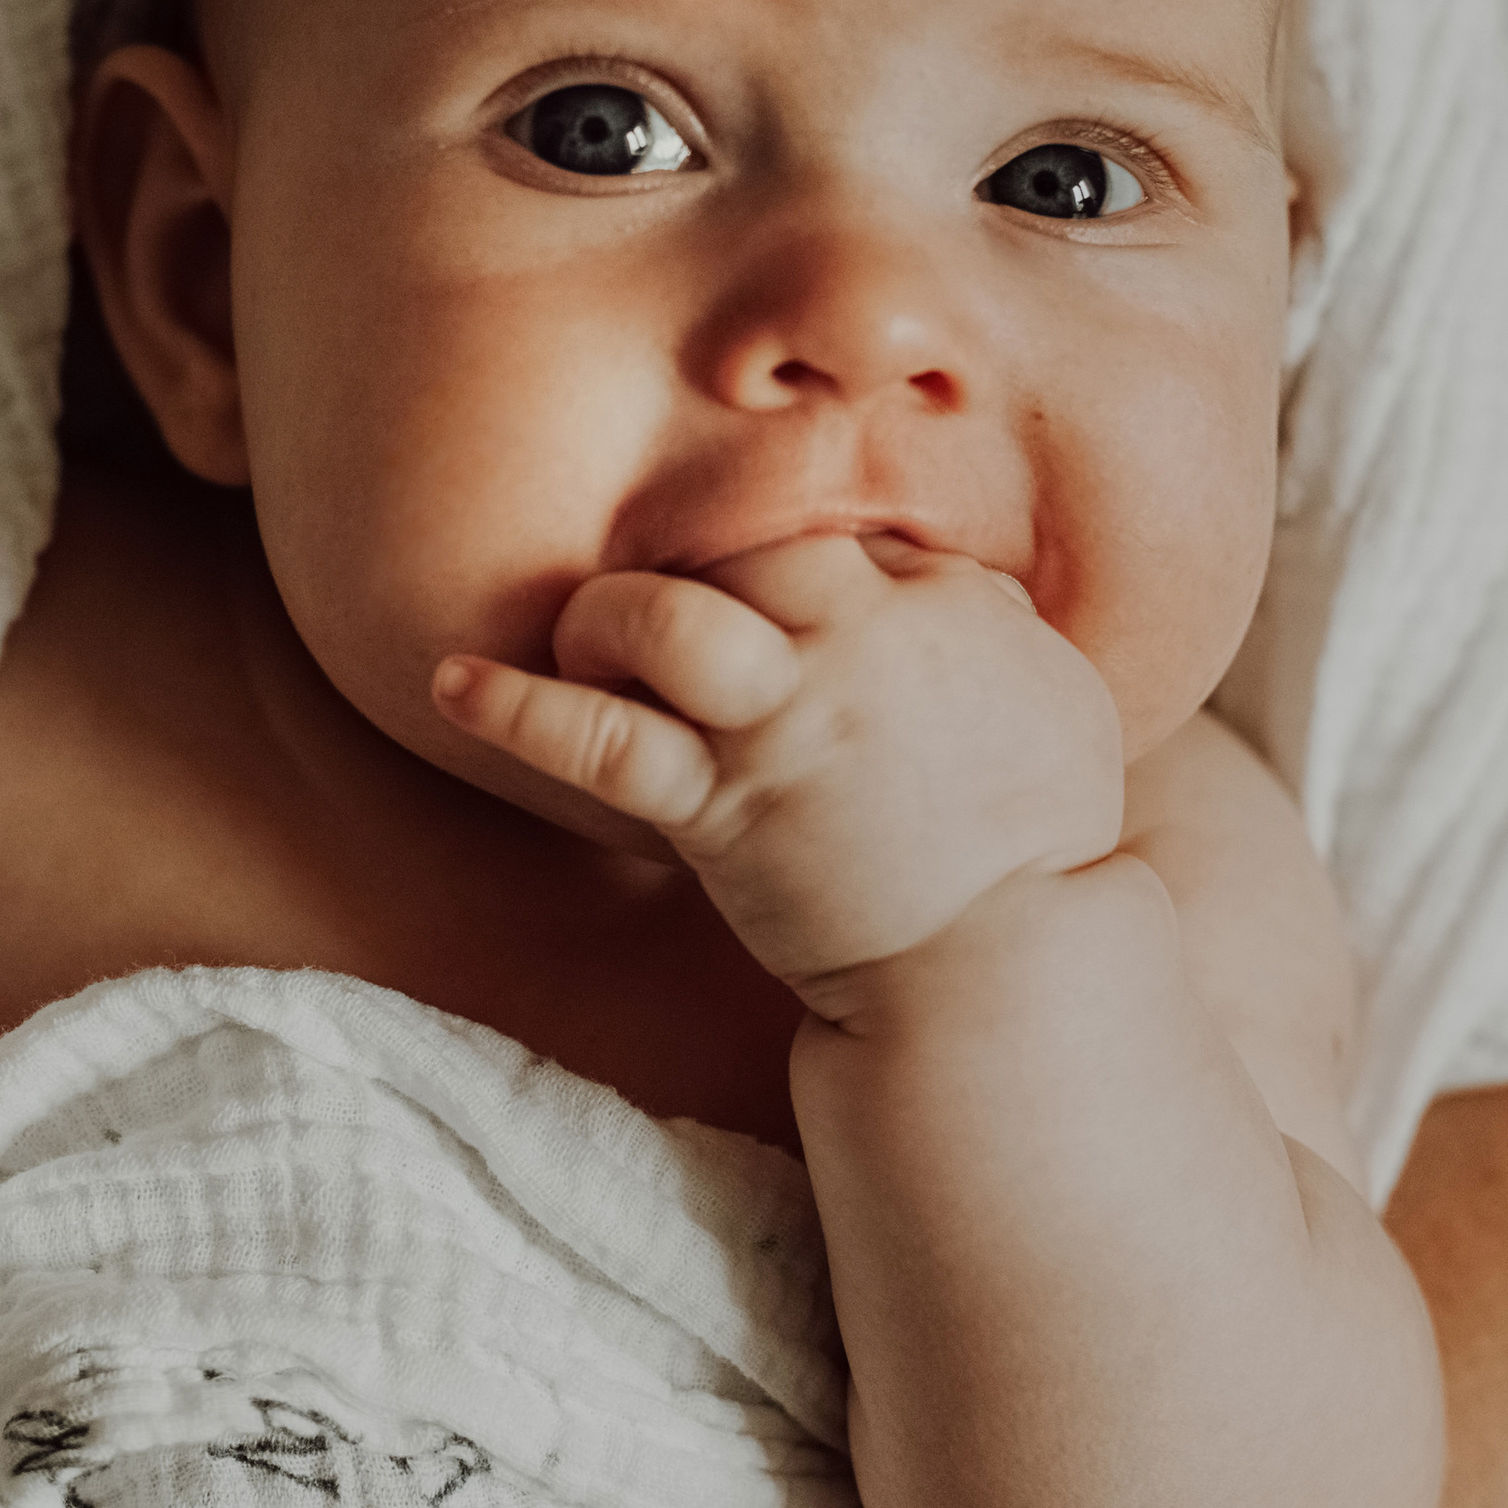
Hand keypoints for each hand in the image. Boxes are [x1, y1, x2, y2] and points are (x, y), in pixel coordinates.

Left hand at [434, 533, 1123, 1007]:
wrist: (1006, 970)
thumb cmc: (1042, 844)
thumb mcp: (1055, 695)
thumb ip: (989, 622)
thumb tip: (949, 582)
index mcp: (941, 608)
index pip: (837, 537)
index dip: (791, 571)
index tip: (772, 612)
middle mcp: (855, 645)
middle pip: (743, 553)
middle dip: (692, 574)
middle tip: (665, 628)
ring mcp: (780, 721)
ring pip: (663, 616)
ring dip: (605, 617)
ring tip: (583, 641)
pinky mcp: (721, 806)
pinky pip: (600, 742)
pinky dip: (515, 709)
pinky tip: (453, 685)